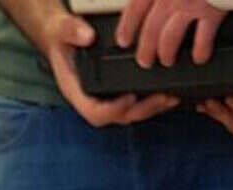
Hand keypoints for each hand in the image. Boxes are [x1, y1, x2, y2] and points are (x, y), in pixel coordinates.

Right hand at [39, 11, 176, 126]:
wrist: (65, 38)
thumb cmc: (62, 38)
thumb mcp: (61, 30)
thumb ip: (70, 31)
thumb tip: (87, 36)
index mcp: (77, 91)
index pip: (95, 113)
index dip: (113, 110)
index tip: (129, 98)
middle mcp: (93, 100)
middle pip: (119, 117)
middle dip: (143, 110)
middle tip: (163, 98)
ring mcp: (107, 99)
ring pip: (132, 113)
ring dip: (153, 108)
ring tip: (171, 97)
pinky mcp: (119, 94)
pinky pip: (137, 104)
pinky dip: (154, 101)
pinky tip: (169, 92)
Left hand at [116, 0, 227, 68]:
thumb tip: (143, 0)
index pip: (135, 8)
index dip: (127, 27)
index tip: (124, 41)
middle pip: (150, 28)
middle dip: (145, 48)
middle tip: (144, 61)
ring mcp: (190, 5)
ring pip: (170, 37)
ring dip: (166, 53)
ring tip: (166, 61)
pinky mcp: (212, 12)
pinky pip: (203, 38)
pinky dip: (200, 51)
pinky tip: (199, 58)